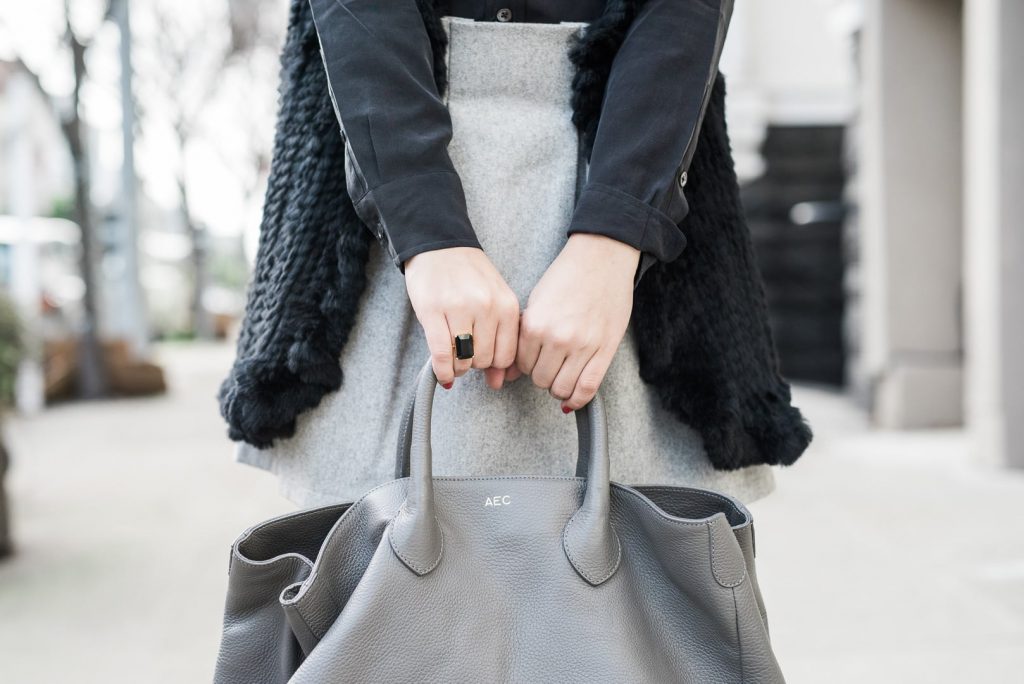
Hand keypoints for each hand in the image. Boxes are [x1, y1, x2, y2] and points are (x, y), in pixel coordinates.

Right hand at [404, 246, 520, 389]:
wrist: (439, 244)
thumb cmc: (469, 276)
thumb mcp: (494, 301)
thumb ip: (500, 340)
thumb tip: (499, 383)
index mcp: (506, 305)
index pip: (507, 356)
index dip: (494, 364)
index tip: (483, 359)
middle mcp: (487, 307)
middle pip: (485, 360)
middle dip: (474, 363)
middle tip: (465, 352)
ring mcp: (460, 309)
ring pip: (464, 359)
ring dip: (458, 367)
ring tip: (453, 358)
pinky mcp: (433, 311)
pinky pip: (441, 354)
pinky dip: (442, 370)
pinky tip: (442, 373)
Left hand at [515, 233, 639, 411]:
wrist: (602, 257)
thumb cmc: (568, 276)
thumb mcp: (537, 301)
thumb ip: (525, 336)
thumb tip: (511, 372)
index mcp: (534, 324)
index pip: (521, 365)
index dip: (526, 366)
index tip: (533, 360)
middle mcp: (556, 338)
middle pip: (540, 379)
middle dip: (542, 376)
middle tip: (549, 365)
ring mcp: (582, 346)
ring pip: (561, 388)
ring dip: (559, 387)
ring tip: (562, 375)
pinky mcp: (605, 350)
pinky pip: (588, 387)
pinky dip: (578, 399)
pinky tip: (574, 398)